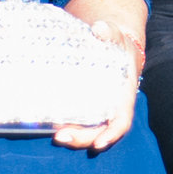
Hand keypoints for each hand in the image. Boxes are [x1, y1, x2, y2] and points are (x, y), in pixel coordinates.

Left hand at [52, 17, 142, 150]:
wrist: (112, 46)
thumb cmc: (117, 43)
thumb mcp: (117, 36)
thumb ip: (110, 32)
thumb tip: (99, 29)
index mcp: (123, 96)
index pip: (121, 122)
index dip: (111, 134)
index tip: (99, 144)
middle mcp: (111, 108)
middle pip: (99, 132)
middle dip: (82, 138)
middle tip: (60, 136)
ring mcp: (98, 109)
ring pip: (87, 130)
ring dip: (72, 135)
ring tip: (54, 135)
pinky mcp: (85, 106)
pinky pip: (77, 121)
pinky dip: (66, 125)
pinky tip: (49, 124)